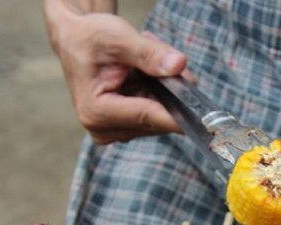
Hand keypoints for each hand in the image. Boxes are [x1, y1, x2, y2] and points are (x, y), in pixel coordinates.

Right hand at [43, 0, 187, 143]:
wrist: (76, 39)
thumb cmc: (89, 37)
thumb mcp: (118, 37)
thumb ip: (148, 53)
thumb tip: (179, 65)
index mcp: (96, 111)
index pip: (149, 116)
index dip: (179, 110)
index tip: (204, 109)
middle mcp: (104, 129)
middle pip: (159, 116)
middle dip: (169, 86)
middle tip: (162, 54)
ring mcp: (117, 131)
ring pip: (162, 114)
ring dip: (162, 85)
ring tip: (144, 58)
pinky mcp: (127, 127)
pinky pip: (158, 111)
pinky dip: (158, 90)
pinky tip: (143, 70)